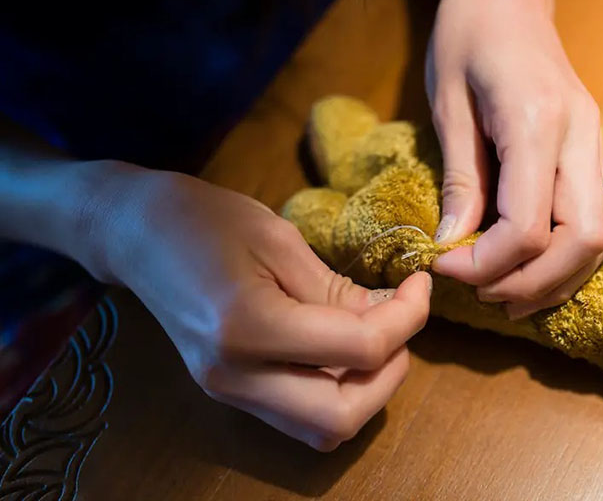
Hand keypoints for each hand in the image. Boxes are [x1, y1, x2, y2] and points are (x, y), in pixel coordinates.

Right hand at [86, 166, 431, 450]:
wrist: (135, 235)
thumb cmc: (204, 220)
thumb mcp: (281, 239)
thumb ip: (338, 289)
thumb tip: (393, 317)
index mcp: (247, 326)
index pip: (359, 348)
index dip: (408, 318)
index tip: (419, 283)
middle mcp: (235, 375)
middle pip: (341, 418)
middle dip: (390, 374)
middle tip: (401, 324)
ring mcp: (229, 391)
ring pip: (322, 430)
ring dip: (366, 392)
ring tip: (377, 336)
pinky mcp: (231, 392)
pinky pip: (300, 416)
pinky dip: (337, 391)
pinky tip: (345, 346)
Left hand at [427, 0, 602, 318]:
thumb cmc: (468, 36)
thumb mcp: (447, 103)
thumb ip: (461, 179)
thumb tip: (456, 245)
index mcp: (538, 122)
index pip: (528, 226)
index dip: (487, 264)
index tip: (446, 267)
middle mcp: (581, 136)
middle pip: (582, 240)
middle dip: (532, 283)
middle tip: (485, 294)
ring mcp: (597, 143)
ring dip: (560, 277)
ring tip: (510, 293)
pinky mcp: (598, 148)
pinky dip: (579, 252)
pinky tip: (544, 264)